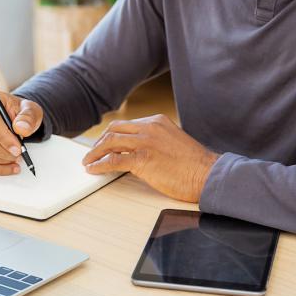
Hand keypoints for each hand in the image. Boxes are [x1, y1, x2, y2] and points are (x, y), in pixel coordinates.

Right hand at [0, 91, 43, 174]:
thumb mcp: (30, 109)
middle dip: (0, 150)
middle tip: (17, 156)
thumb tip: (21, 128)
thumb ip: (28, 116)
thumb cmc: (20, 112)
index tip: (17, 148)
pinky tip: (8, 167)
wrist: (15, 118)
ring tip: (14, 160)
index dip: (3, 136)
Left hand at [82, 114, 218, 201]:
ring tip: (88, 162)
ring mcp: (145, 142)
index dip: (111, 135)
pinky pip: (113, 160)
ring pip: (110, 142)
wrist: (207, 174)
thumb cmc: (194, 164)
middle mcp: (149, 127)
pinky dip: (100, 165)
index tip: (103, 143)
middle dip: (99, 142)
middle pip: (114, 130)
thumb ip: (155, 140)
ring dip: (94, 153)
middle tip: (92, 153)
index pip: (126, 125)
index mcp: (157, 121)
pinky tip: (94, 170)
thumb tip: (137, 151)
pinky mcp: (143, 159)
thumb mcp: (173, 142)